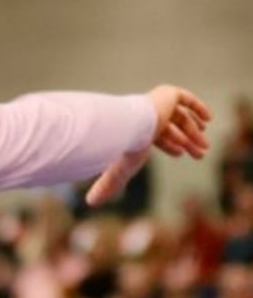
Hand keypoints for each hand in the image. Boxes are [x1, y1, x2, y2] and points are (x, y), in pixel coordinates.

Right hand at [86, 85, 209, 206]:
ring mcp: (157, 102)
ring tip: (205, 146)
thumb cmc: (126, 147)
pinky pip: (186, 99)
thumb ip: (108, 185)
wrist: (131, 125)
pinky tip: (207, 119)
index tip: (181, 154)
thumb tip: (90, 203)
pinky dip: (198, 108)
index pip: (155, 134)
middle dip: (187, 141)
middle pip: (170, 127)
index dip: (168, 144)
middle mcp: (146, 113)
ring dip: (194, 132)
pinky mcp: (169, 93)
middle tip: (201, 154)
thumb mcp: (120, 170)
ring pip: (180, 117)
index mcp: (136, 128)